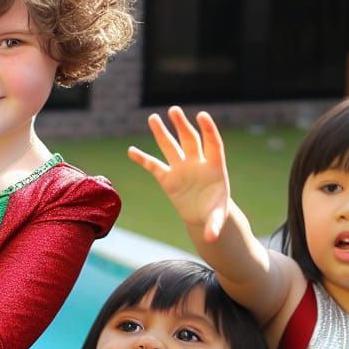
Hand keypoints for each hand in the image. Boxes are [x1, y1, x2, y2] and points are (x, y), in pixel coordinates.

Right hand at [128, 106, 230, 241]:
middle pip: (189, 140)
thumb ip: (215, 225)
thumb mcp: (217, 218)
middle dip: (182, 126)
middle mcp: (197, 163)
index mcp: (215, 167)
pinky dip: (143, 159)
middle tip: (174, 110)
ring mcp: (181, 168)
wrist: (204, 214)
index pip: (213, 143)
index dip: (209, 129)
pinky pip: (153, 166)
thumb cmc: (214, 211)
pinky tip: (131, 151)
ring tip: (153, 117)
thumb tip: (211, 238)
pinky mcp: (168, 178)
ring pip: (171, 147)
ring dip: (162, 133)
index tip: (202, 115)